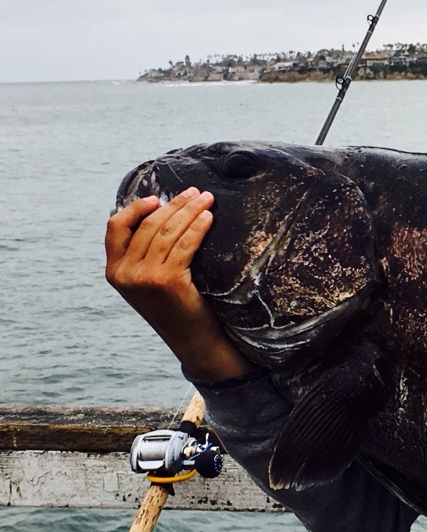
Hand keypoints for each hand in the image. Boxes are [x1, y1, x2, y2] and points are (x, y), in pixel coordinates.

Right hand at [105, 187, 250, 381]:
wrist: (192, 340)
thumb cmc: (175, 306)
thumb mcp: (147, 281)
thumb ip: (143, 254)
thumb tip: (162, 212)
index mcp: (114, 271)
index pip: (115, 227)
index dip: (135, 208)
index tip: (158, 198)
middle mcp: (124, 273)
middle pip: (148, 224)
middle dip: (174, 204)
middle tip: (195, 191)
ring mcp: (144, 277)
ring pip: (168, 231)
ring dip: (190, 210)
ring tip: (207, 199)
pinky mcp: (167, 280)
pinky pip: (185, 244)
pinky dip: (198, 227)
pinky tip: (209, 218)